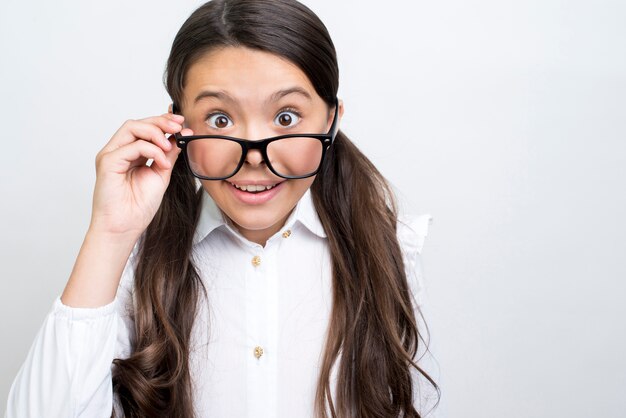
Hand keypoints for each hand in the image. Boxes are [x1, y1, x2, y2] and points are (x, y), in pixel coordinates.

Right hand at [89, 112, 193, 238]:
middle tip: (179, 127)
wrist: (124, 227)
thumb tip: (180, 137)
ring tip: (169, 146)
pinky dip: (151, 150)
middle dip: (161, 122)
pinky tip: (161, 162)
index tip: (182, 124)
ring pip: (132, 128)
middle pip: (137, 123)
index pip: (144, 129)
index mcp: (130, 154)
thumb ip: (168, 156)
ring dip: (155, 132)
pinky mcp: (108, 162)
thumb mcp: (161, 175)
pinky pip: (132, 146)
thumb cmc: (138, 207)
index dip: (162, 122)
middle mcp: (118, 152)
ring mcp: (111, 155)